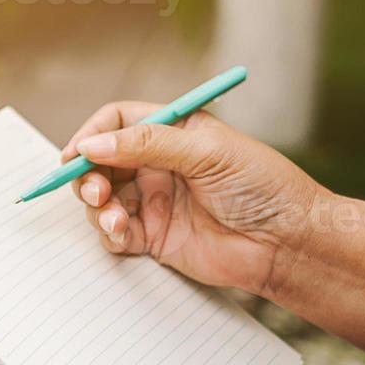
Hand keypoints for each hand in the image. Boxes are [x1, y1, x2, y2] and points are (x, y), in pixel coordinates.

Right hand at [62, 103, 323, 297]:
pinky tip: (121, 231)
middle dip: (88, 174)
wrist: (287, 242)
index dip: (93, 135)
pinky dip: (109, 232)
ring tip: (112, 214)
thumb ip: (148, 144)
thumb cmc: (263, 186)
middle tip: (93, 189)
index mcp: (174, 132)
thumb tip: (94, 145)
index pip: (118, 122)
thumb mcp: (206, 151)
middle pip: (101, 161)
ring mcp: (155, 201)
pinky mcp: (154, 237)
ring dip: (97, 205)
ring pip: (102, 198)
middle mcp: (159, 164)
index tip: (77, 153)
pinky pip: (115, 232)